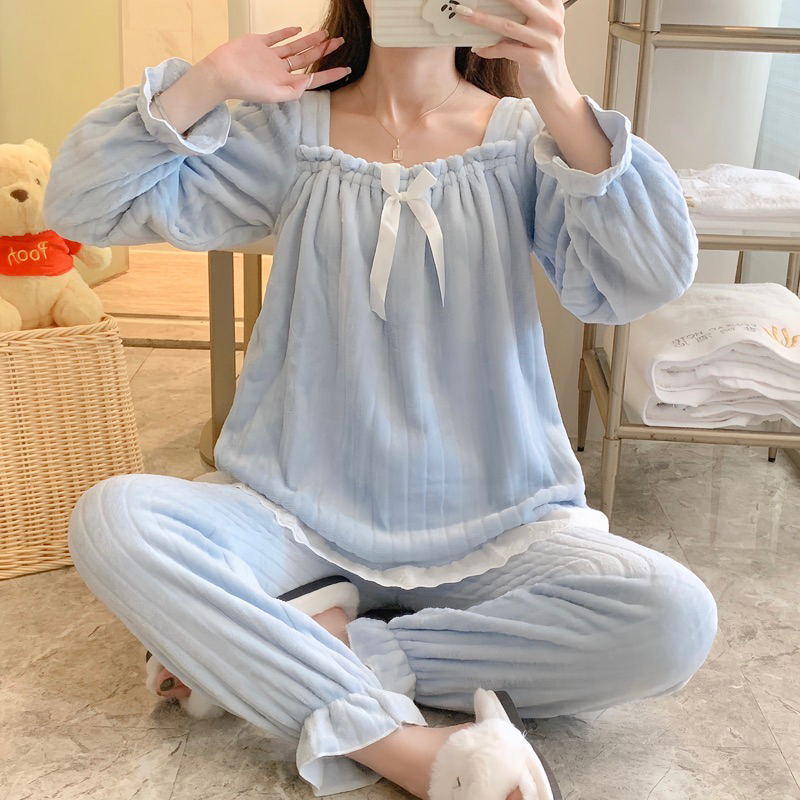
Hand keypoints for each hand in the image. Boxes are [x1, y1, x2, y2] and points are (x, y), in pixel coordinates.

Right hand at [202, 29, 349, 103]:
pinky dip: (287, 32)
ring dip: (311, 41)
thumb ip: (295, 90)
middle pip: (308, 60)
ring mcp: (271, 56)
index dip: (331, 74)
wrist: (222, 73)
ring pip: (296, 47)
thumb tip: (311, 80)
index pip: (314, 79)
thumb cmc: (246, 87)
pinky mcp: (260, 43)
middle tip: (340, 43)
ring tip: (326, 35)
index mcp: (286, 83)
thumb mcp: (274, 94)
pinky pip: (277, 37)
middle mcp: (281, 70)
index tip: (346, 69)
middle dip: (325, 52)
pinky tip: (298, 29)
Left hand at [458, 0, 575, 101]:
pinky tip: (479, 49)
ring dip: (482, 20)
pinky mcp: (535, 60)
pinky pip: (505, 50)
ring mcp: (545, 42)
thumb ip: (526, 12)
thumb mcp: (539, 27)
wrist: (551, 86)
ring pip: (507, 26)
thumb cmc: (540, 53)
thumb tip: (493, 3)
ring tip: (466, 16)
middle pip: (520, 0)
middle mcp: (552, 22)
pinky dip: (489, 49)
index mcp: (553, 8)